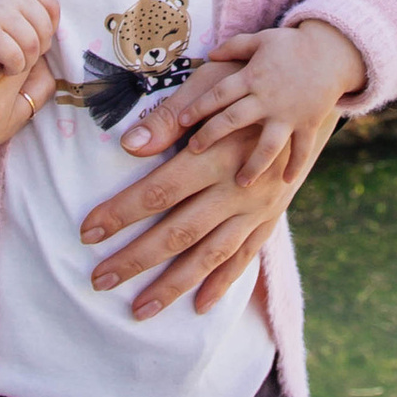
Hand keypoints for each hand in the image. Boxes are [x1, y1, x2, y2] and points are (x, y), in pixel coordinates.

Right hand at [0, 0, 58, 76]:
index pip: (52, 6)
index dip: (48, 27)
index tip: (33, 36)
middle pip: (44, 30)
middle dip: (38, 49)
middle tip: (22, 54)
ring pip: (32, 46)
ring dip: (27, 62)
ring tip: (14, 63)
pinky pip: (16, 58)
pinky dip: (14, 68)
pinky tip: (3, 68)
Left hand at [78, 73, 345, 318]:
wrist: (308, 96)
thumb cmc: (248, 86)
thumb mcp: (210, 87)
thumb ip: (170, 119)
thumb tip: (129, 145)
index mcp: (217, 153)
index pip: (159, 191)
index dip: (121, 213)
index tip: (87, 232)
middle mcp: (238, 188)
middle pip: (179, 233)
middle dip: (136, 260)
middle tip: (98, 280)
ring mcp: (257, 208)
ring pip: (210, 255)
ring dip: (173, 285)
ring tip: (139, 310)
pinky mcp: (271, 218)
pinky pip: (245, 257)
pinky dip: (224, 283)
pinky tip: (199, 306)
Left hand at [117, 15, 364, 185]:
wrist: (333, 51)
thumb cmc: (291, 46)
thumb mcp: (261, 40)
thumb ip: (233, 47)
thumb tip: (209, 53)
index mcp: (252, 76)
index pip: (219, 94)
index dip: (199, 107)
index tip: (182, 122)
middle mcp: (268, 98)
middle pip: (234, 119)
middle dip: (212, 135)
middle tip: (194, 151)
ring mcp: (289, 113)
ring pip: (268, 144)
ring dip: (254, 164)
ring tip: (240, 183)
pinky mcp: (309, 123)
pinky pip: (301, 149)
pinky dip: (295, 166)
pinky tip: (285, 182)